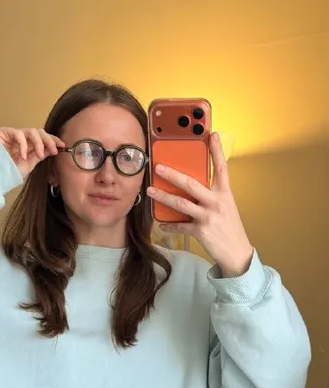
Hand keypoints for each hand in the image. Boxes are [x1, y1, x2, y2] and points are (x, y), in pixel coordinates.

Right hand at [0, 127, 64, 178]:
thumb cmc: (9, 172)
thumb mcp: (29, 164)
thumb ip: (39, 155)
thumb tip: (52, 148)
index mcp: (27, 145)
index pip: (42, 138)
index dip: (52, 140)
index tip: (63, 145)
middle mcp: (21, 138)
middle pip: (39, 132)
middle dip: (49, 140)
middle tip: (54, 150)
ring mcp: (12, 134)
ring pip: (31, 131)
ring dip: (39, 143)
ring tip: (39, 155)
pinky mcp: (3, 132)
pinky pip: (18, 133)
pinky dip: (23, 144)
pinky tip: (23, 155)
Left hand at [147, 132, 253, 276]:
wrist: (237, 253)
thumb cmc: (230, 228)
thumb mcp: (226, 207)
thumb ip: (213, 195)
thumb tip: (193, 186)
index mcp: (224, 194)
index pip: (222, 168)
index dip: (217, 151)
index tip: (212, 135)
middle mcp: (216, 203)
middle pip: (192, 184)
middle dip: (173, 175)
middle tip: (159, 167)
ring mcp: (208, 217)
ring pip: (181, 204)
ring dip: (163, 197)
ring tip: (150, 191)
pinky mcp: (200, 232)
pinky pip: (180, 226)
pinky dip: (169, 226)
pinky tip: (161, 224)